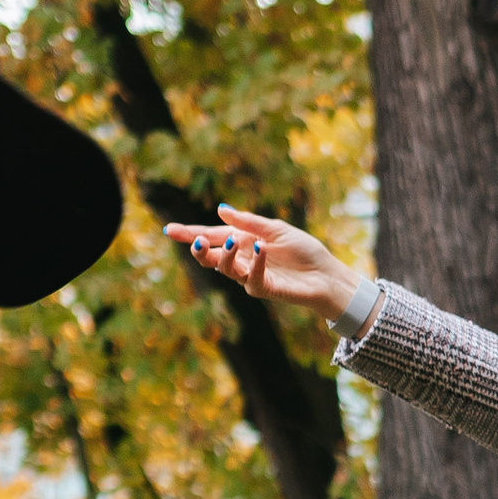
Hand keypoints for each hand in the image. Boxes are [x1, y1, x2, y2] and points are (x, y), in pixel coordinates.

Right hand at [164, 205, 360, 314]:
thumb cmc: (305, 252)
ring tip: (231, 241)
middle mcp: (243, 260)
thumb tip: (221, 210)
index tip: (170, 230)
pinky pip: (253, 278)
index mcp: (244, 243)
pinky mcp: (266, 289)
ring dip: (225, 255)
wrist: (327, 274)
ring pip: (226, 269)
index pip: (213, 237)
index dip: (192, 234)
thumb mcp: (277, 229)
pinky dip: (256, 263)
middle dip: (199, 249)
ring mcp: (252, 276)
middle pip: (211, 257)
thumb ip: (249, 222)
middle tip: (195, 241)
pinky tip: (261, 249)